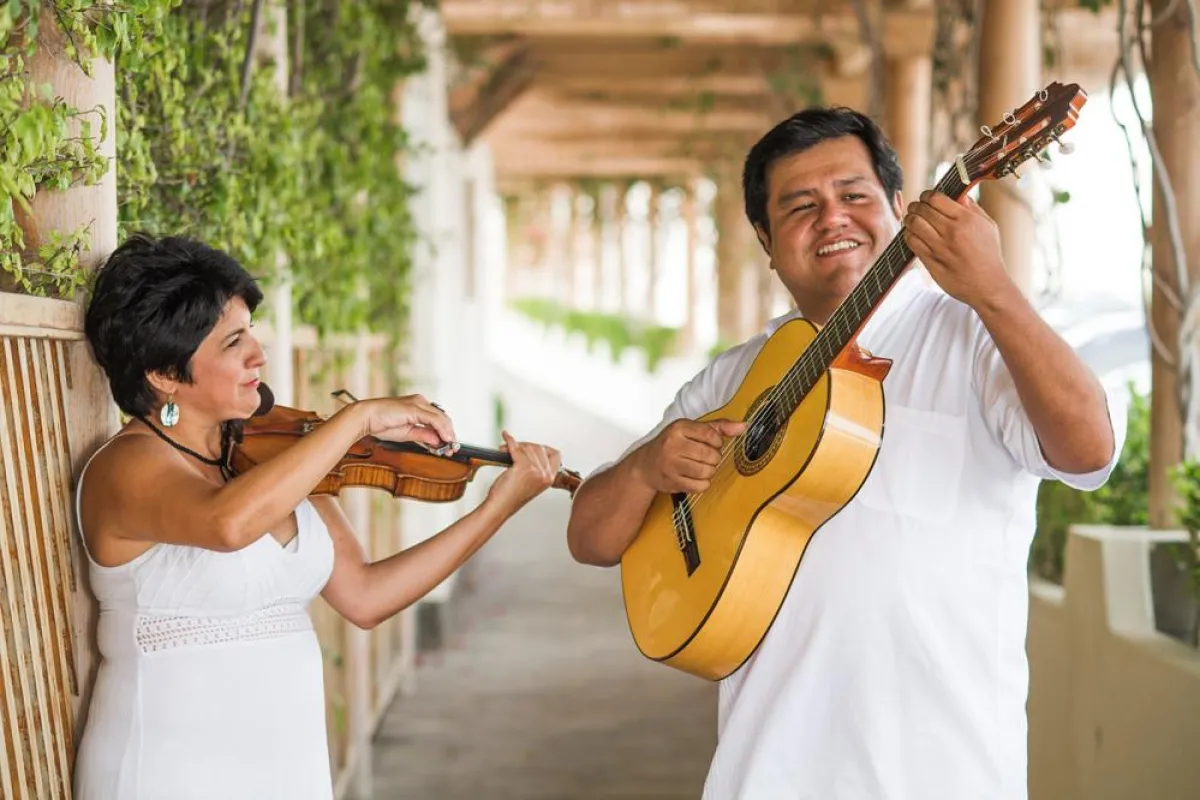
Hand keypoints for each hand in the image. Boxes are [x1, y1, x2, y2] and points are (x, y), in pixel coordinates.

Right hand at [357, 395, 457, 450]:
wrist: (366, 417)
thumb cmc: (382, 424)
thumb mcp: (408, 433)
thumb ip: (423, 435)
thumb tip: (438, 441)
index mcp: (418, 406)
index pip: (438, 419)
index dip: (446, 432)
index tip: (450, 445)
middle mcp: (420, 402)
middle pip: (443, 418)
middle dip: (450, 434)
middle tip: (453, 449)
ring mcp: (418, 403)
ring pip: (441, 418)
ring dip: (448, 434)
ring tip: (450, 447)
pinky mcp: (414, 408)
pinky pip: (434, 419)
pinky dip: (442, 430)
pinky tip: (445, 439)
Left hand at [487, 431, 561, 510]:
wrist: (500, 507)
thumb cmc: (510, 498)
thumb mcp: (531, 483)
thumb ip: (536, 468)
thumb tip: (529, 449)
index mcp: (549, 479)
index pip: (555, 455)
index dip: (543, 448)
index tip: (532, 448)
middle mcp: (545, 474)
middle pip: (539, 448)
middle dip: (525, 446)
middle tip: (513, 449)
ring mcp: (535, 470)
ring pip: (527, 447)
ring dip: (515, 446)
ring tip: (505, 450)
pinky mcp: (522, 467)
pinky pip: (515, 447)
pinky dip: (509, 440)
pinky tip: (506, 437)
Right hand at [632, 418, 745, 493]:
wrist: (646, 465)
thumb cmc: (673, 444)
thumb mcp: (691, 430)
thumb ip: (718, 427)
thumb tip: (743, 426)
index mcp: (679, 427)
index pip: (711, 435)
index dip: (718, 442)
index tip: (714, 444)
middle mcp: (673, 444)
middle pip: (710, 455)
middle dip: (714, 458)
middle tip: (706, 458)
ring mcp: (671, 464)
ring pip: (706, 471)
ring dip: (709, 471)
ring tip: (701, 467)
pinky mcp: (672, 481)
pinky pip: (700, 486)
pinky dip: (703, 484)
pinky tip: (696, 478)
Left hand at [903, 191, 1013, 309]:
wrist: (988, 285)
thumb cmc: (989, 254)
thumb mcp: (988, 226)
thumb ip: (972, 208)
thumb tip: (958, 193)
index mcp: (966, 219)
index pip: (936, 198)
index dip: (926, 195)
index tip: (926, 198)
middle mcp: (952, 232)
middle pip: (922, 210)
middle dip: (915, 206)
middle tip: (915, 208)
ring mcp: (940, 247)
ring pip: (913, 224)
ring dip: (909, 220)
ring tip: (912, 220)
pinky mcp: (931, 261)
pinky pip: (912, 242)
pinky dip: (909, 235)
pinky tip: (913, 235)